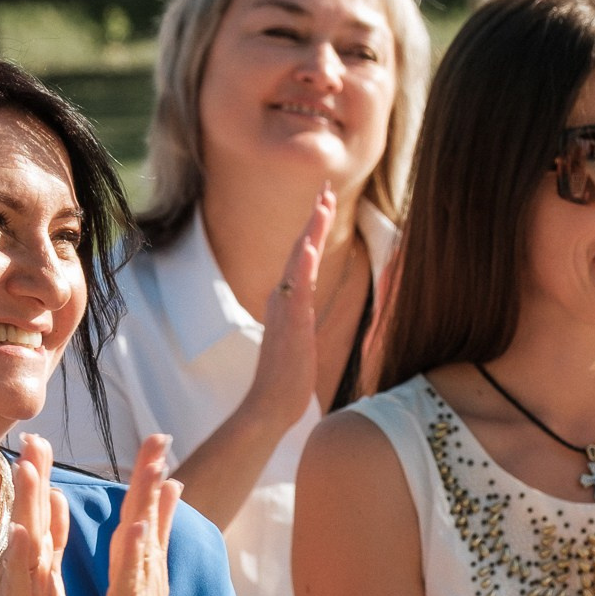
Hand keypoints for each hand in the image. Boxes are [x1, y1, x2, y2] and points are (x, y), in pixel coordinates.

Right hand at [0, 436, 69, 595]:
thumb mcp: (44, 585)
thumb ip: (49, 545)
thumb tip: (52, 501)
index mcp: (34, 568)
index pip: (37, 516)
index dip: (37, 478)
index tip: (39, 437)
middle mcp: (22, 578)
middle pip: (26, 520)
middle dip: (29, 479)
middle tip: (31, 438)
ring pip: (22, 546)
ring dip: (24, 508)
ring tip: (27, 472)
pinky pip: (21, 589)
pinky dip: (23, 561)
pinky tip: (24, 536)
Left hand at [92, 435, 193, 595]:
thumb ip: (148, 555)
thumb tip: (163, 517)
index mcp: (140, 573)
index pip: (144, 517)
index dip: (149, 478)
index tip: (156, 437)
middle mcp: (146, 584)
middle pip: (149, 524)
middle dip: (152, 482)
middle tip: (160, 439)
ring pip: (146, 555)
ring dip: (150, 516)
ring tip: (155, 480)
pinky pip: (135, 595)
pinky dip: (137, 566)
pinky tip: (137, 539)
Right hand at [246, 189, 334, 434]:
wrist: (269, 406)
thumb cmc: (285, 380)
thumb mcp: (298, 341)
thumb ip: (299, 321)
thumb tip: (301, 312)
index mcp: (287, 303)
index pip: (302, 259)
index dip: (313, 231)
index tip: (323, 204)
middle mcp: (283, 300)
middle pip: (299, 251)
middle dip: (314, 220)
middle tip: (325, 189)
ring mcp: (285, 311)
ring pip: (299, 263)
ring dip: (310, 232)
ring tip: (322, 204)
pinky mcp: (291, 326)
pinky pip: (297, 291)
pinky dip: (301, 267)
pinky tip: (307, 247)